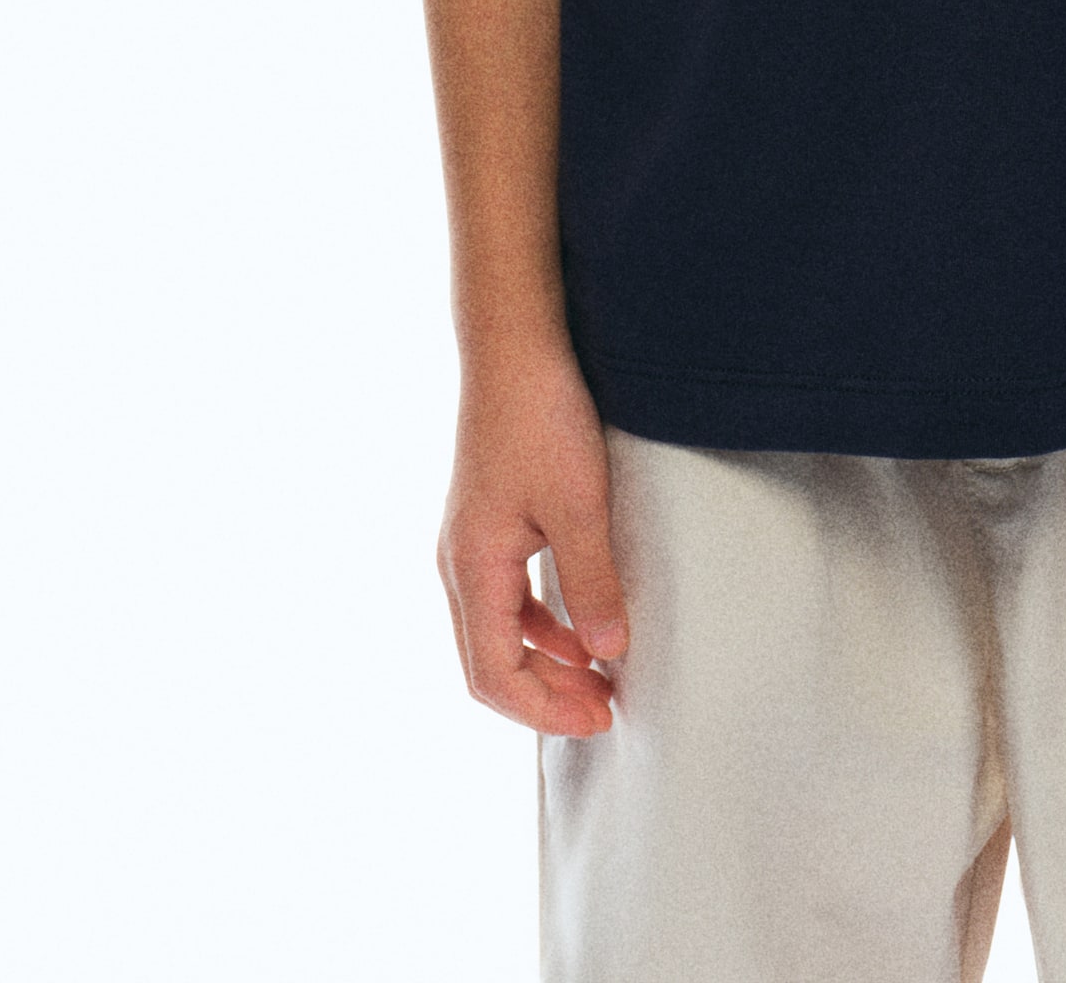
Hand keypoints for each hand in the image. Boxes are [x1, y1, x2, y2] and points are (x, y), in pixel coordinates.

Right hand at [437, 337, 630, 735]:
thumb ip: (592, 583)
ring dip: (544, 660)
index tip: (599, 718)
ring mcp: (469, 542)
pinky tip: (578, 624)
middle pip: (489, 662)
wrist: (514, 346)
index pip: (494, 676)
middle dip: (545, 695)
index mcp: (472, 568)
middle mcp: (459, 563)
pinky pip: (505, 595)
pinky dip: (539, 624)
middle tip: (605, 707)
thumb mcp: (580, 506)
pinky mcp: (486, 521)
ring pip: (496, 631)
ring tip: (598, 673)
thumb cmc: (540, 418)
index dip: (545, 711)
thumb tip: (606, 651)